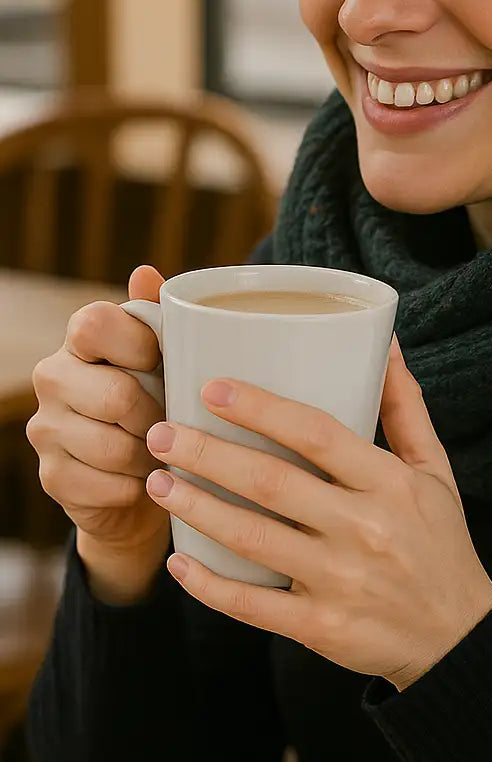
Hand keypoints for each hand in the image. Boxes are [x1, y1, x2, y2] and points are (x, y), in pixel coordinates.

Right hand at [27, 265, 172, 601]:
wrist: (141, 480)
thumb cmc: (160, 403)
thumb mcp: (166, 358)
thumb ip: (158, 316)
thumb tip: (145, 273)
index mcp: (78, 341)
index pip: (95, 324)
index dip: (139, 346)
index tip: (162, 364)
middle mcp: (51, 379)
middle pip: (115, 396)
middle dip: (158, 416)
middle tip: (176, 423)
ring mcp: (45, 430)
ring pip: (114, 447)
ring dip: (154, 456)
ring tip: (165, 453)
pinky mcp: (53, 478)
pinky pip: (110, 486)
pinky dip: (141, 488)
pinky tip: (148, 482)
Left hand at [145, 335, 491, 690]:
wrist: (458, 636)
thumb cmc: (439, 543)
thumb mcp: (435, 470)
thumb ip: (405, 407)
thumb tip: (387, 342)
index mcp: (391, 484)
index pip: (318, 435)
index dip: (262, 409)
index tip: (213, 388)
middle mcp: (364, 530)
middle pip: (271, 484)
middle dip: (207, 454)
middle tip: (161, 433)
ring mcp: (340, 581)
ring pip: (251, 540)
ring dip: (196, 509)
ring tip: (156, 483)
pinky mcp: (321, 627)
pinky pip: (252, 605)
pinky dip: (209, 585)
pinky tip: (179, 561)